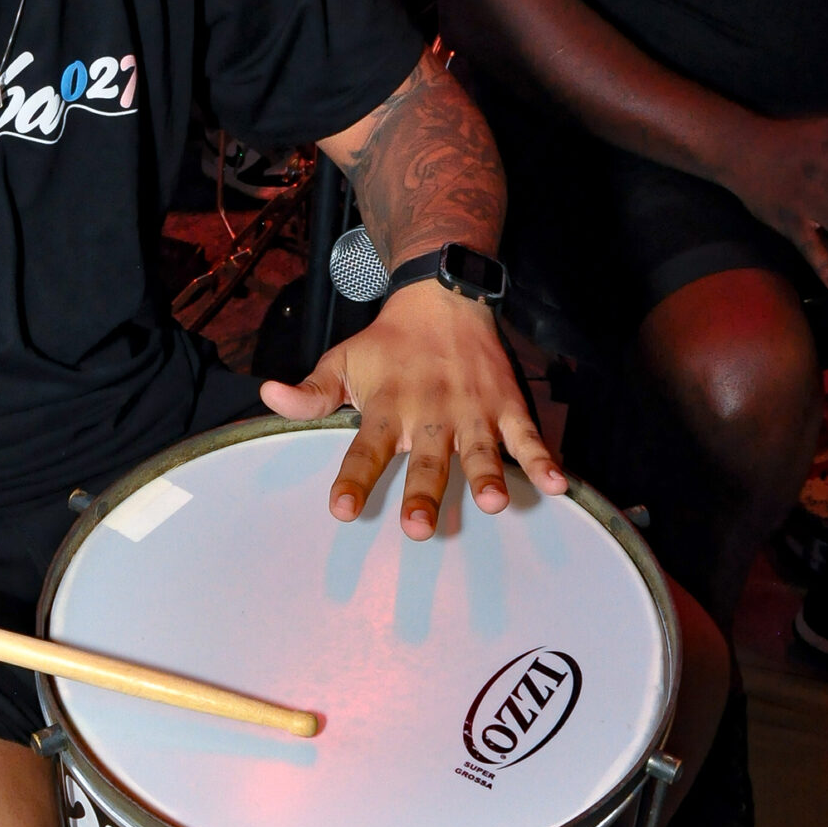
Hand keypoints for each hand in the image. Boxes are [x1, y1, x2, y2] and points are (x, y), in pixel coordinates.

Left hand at [260, 280, 565, 536]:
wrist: (444, 297)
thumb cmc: (389, 342)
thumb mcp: (343, 361)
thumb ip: (312, 391)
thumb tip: (269, 396)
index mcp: (387, 407)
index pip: (365, 450)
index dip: (353, 480)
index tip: (341, 510)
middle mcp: (430, 413)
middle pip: (427, 460)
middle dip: (425, 494)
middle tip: (419, 529)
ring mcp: (473, 411)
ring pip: (480, 450)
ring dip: (487, 476)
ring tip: (493, 503)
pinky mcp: (506, 406)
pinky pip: (527, 435)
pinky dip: (544, 458)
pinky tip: (559, 486)